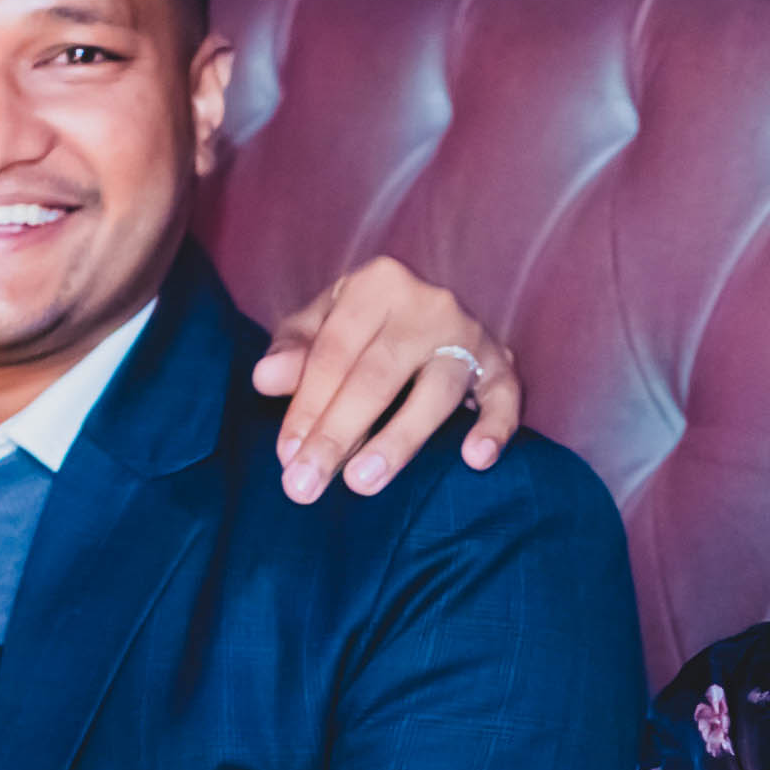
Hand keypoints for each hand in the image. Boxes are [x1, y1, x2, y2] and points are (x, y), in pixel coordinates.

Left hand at [251, 256, 523, 501]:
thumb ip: (294, 351)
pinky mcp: (502, 365)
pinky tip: (475, 460)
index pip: (335, 351)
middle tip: (307, 486)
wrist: (432, 314)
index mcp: (377, 284)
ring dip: (397, 441)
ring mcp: (470, 335)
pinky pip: (504, 399)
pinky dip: (495, 428)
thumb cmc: (364, 327)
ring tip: (362, 483)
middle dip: (338, 433)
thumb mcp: (323, 325)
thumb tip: (265, 379)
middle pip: (378, 375)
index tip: (286, 456)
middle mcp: (428, 303)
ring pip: (435, 392)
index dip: (307, 405)